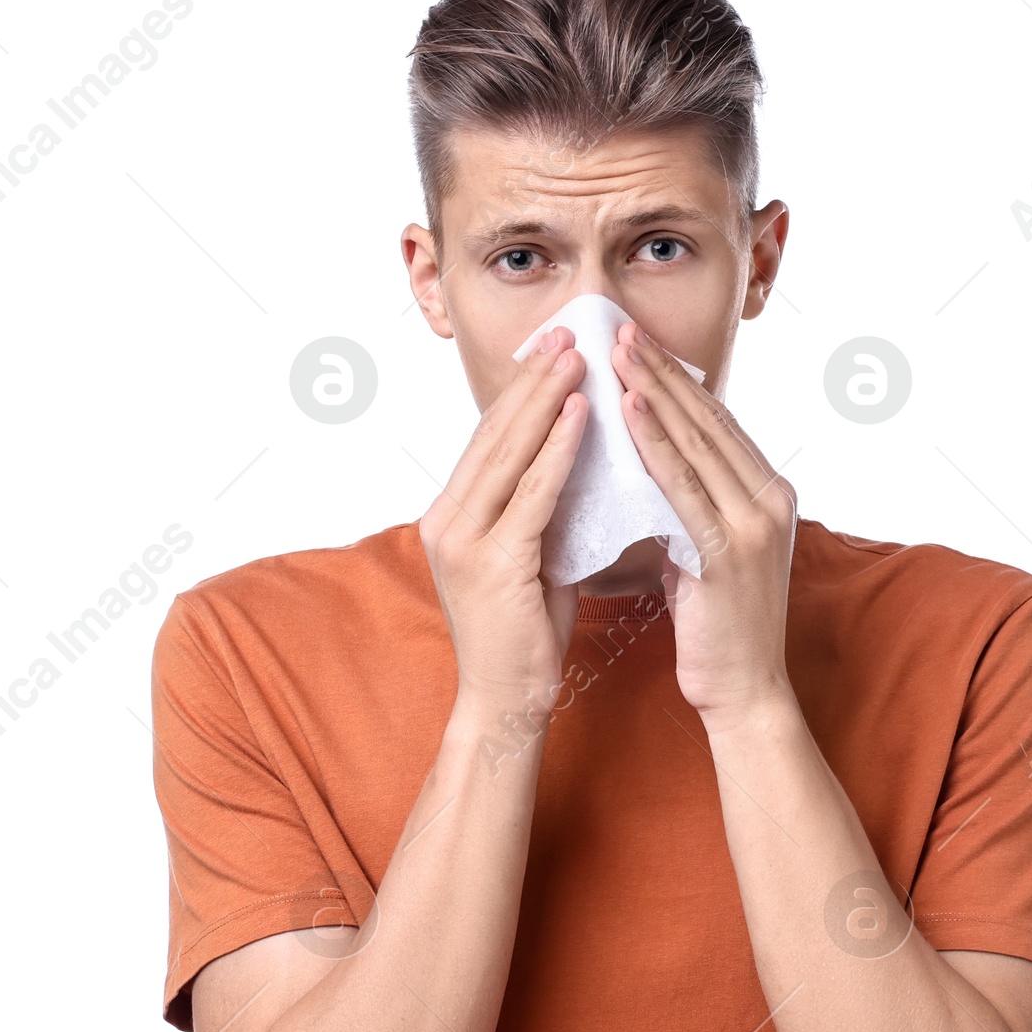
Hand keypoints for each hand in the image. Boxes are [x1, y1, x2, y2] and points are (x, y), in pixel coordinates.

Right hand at [419, 329, 588, 714]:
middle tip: (569, 331)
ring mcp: (464, 540)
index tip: (555, 348)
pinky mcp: (492, 562)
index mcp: (450, 514)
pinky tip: (585, 415)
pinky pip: (532, 493)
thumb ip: (540, 506)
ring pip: (510, 453)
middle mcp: (446, 519)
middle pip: (495, 433)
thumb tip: (578, 454)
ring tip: (580, 355)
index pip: (490, 437)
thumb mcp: (530, 553)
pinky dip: (559, 449)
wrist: (505, 700)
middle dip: (534, 378)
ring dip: (548, 399)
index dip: (523, 389)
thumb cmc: (525, 631)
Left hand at [612, 322, 798, 730]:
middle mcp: (770, 499)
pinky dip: (654, 444)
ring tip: (616, 351)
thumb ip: (690, 507)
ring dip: (654, 391)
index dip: (677, 379)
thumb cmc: (717, 628)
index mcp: (768, 494)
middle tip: (619, 327)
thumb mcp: (706, 552)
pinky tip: (627, 411)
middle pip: (709, 420)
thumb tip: (648, 466)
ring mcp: (755, 524)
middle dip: (662, 370)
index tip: (636, 343)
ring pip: (697, 442)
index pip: (717, 423)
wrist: (744, 693)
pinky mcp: (730, 552)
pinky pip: (683, 486)